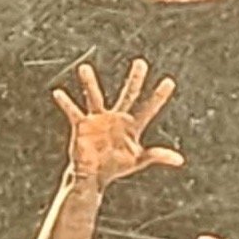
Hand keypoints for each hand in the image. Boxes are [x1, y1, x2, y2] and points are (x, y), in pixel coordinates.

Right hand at [52, 59, 183, 187]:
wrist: (93, 176)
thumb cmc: (116, 166)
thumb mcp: (138, 160)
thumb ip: (157, 156)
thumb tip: (180, 159)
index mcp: (132, 126)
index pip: (148, 108)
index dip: (159, 97)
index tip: (169, 81)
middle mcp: (117, 118)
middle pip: (129, 95)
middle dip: (135, 79)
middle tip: (141, 62)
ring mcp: (99, 119)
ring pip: (95, 97)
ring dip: (89, 83)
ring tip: (84, 68)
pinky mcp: (82, 125)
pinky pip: (73, 111)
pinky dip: (66, 103)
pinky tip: (58, 94)